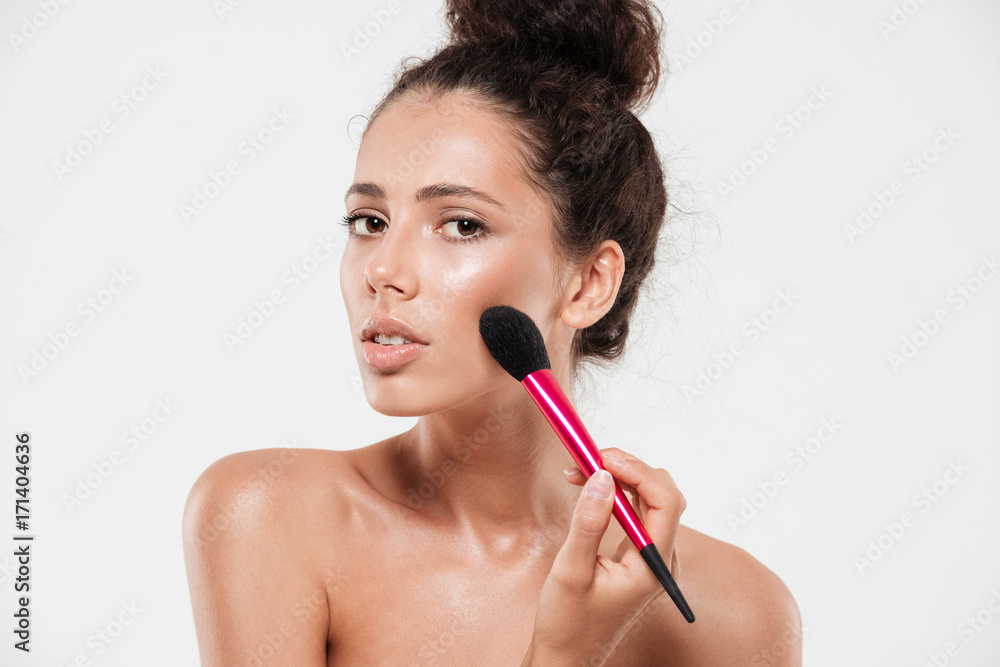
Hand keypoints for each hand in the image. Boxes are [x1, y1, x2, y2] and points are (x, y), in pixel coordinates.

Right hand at [525, 448, 686, 663]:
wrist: (566, 657)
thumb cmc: (568, 623)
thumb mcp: (571, 571)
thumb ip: (588, 522)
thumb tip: (601, 478)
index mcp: (654, 566)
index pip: (665, 501)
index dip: (637, 471)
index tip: (601, 457)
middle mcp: (661, 559)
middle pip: (662, 494)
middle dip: (628, 468)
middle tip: (588, 458)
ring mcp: (652, 557)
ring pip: (650, 499)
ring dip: (619, 478)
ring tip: (582, 469)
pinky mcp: (638, 556)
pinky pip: (638, 513)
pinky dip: (616, 493)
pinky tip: (590, 488)